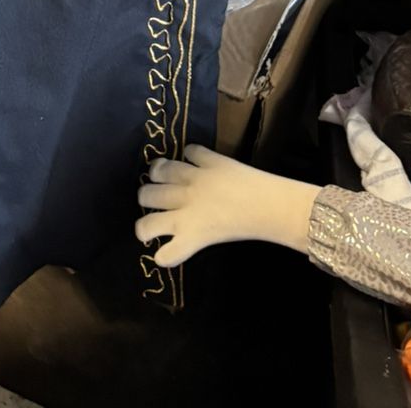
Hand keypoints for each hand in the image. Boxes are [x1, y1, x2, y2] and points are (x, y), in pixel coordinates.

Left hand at [135, 146, 321, 267]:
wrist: (267, 204)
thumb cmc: (251, 182)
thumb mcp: (222, 160)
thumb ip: (203, 157)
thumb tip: (189, 153)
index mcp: (191, 173)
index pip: (162, 168)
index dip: (156, 171)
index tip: (158, 176)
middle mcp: (183, 193)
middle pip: (149, 193)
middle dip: (146, 197)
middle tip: (152, 203)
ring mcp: (187, 218)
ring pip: (149, 223)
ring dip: (144, 228)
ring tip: (147, 230)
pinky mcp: (196, 239)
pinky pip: (170, 254)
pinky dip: (164, 257)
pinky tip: (164, 256)